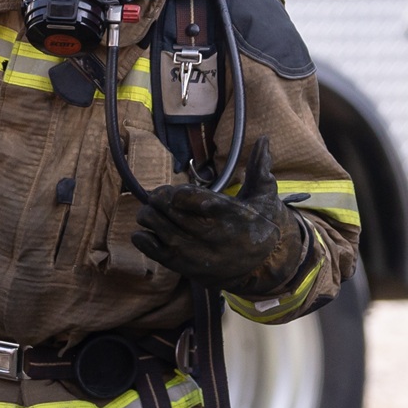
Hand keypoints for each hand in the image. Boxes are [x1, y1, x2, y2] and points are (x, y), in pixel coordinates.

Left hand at [131, 139, 310, 293]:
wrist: (259, 267)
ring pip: (155, 225)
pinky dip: (142, 237)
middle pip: (167, 208)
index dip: (176, 192)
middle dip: (158, 199)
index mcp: (226, 213)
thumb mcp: (264, 197)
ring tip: (154, 212)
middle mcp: (208, 233)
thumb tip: (264, 139)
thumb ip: (260, 168)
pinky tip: (149, 231)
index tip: (176, 192)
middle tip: (159, 198)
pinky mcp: (181, 265)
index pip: (187, 196)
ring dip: (148, 215)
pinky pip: (150, 249)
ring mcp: (192, 251)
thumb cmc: (258, 227)